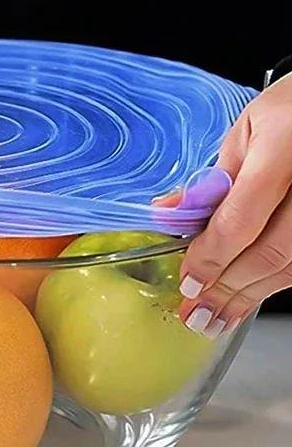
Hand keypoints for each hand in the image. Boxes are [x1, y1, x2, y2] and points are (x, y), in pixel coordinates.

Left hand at [176, 75, 291, 336]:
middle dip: (227, 288)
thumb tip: (167, 213)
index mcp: (285, 145)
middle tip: (194, 312)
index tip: (188, 282)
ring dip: (248, 297)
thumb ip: (212, 178)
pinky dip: (270, 286)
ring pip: (290, 265)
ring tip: (215, 318)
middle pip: (271, 251)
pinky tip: (246, 300)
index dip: (211, 258)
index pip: (242, 218)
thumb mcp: (248, 129)